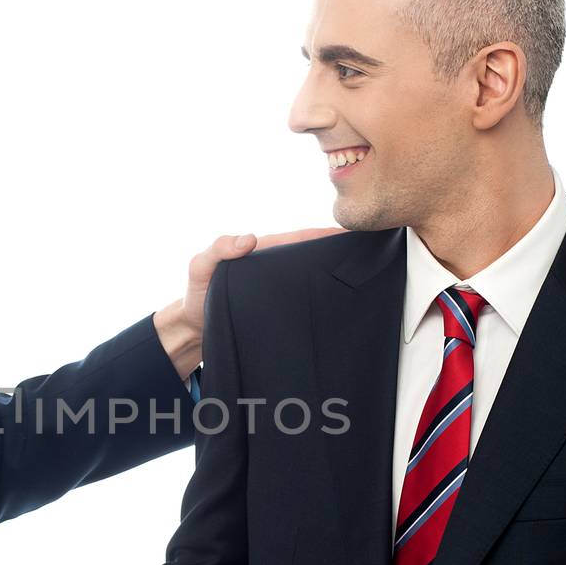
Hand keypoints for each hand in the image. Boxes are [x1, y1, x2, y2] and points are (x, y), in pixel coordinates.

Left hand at [153, 226, 346, 378]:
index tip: (353, 235)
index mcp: (264, 253)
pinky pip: (306, 305)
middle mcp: (277, 270)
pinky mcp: (282, 312)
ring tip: (365, 285)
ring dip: (336, 282)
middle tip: (370, 258)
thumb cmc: (197, 294)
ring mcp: (281, 292)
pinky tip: (343, 310)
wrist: (195, 330)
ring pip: (313, 283)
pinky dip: (323, 305)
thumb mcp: (200, 267)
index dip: (326, 236)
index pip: (300, 240)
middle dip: (341, 257)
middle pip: (314, 260)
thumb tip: (250, 238)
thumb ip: (218, 250)